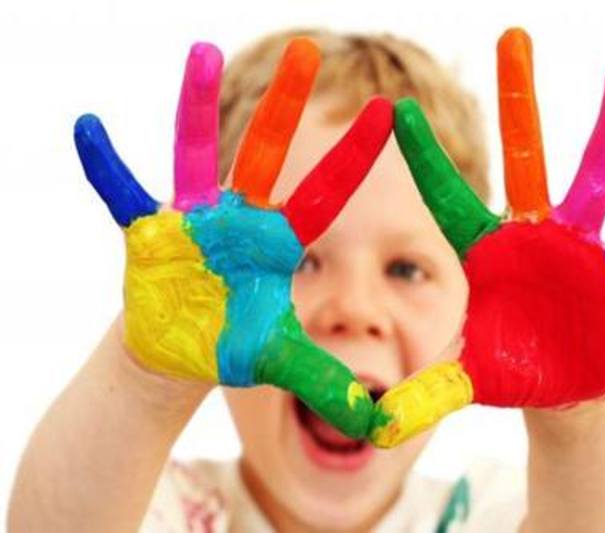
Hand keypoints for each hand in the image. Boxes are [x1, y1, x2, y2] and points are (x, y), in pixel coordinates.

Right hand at [74, 38, 392, 437]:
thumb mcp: (277, 361)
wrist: (179, 350)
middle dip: (286, 105)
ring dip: (196, 106)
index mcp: (278, 242)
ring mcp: (194, 220)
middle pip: (268, 153)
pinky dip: (107, 166)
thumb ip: (321, 382)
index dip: (353, 156)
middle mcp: (240, 218)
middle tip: (307, 47)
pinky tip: (88, 127)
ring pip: (195, 152)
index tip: (385, 111)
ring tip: (201, 53)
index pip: (325, 194)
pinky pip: (124, 192)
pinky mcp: (150, 233)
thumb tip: (371, 422)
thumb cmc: (232, 344)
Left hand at [369, 28, 604, 446]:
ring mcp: (574, 248)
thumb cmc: (508, 369)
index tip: (394, 110)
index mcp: (483, 250)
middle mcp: (528, 235)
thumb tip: (372, 428)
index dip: (423, 157)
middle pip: (521, 158)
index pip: (446, 196)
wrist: (560, 384)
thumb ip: (421, 395)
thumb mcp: (462, 380)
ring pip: (590, 179)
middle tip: (514, 35)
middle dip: (517, 100)